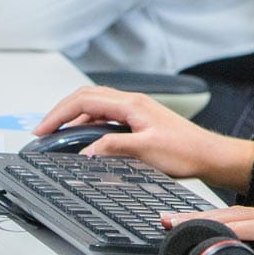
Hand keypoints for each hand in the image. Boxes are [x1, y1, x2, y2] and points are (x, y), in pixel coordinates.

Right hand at [35, 86, 253, 190]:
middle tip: (44, 131)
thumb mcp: (145, 152)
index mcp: (131, 104)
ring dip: (75, 119)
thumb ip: (113, 148)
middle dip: (61, 112)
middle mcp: (133, 103)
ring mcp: (137, 111)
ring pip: (96, 107)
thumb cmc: (186, 152)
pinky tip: (86, 142)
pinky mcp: (140, 122)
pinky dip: (90, 126)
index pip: (84, 100)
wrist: (211, 156)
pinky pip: (107, 118)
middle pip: (87, 98)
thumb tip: (85, 152)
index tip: (42, 130)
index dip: (58, 114)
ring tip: (59, 137)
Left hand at [165, 206, 253, 254]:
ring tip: (176, 224)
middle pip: (232, 214)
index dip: (210, 224)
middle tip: (166, 220)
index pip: (241, 222)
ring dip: (204, 219)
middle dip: (197, 217)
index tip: (184, 228)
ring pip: (237, 216)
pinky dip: (230, 228)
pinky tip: (210, 232)